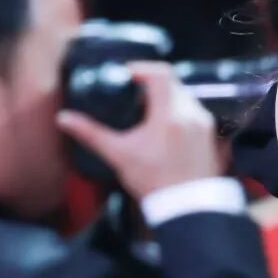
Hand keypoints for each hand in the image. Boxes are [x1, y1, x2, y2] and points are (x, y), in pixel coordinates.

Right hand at [57, 61, 224, 199]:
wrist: (187, 208)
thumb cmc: (154, 183)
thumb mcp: (119, 155)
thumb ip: (91, 134)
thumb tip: (65, 119)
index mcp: (169, 115)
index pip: (161, 74)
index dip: (141, 69)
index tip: (127, 76)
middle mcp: (192, 114)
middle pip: (173, 84)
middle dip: (153, 85)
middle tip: (134, 96)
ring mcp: (205, 125)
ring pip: (185, 97)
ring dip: (167, 99)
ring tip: (149, 114)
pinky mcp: (212, 135)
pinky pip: (195, 112)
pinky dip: (180, 113)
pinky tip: (166, 129)